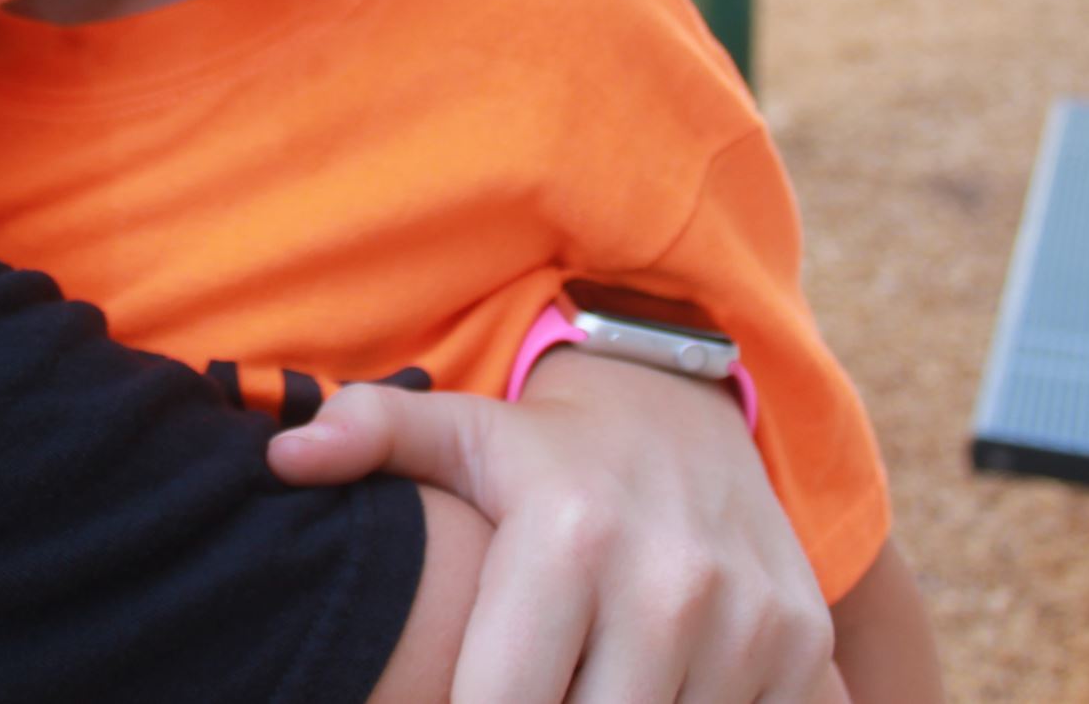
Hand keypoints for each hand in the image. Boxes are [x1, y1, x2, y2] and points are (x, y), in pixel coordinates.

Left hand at [269, 355, 835, 703]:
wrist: (685, 414)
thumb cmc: (542, 448)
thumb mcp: (456, 430)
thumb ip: (369, 435)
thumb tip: (282, 456)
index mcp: (568, 537)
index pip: (499, 703)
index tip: (440, 698)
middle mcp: (671, 583)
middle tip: (519, 686)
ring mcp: (751, 624)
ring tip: (570, 681)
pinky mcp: (806, 655)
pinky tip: (646, 689)